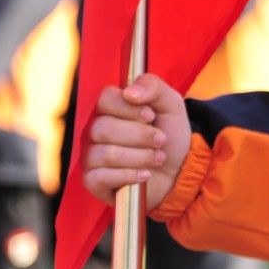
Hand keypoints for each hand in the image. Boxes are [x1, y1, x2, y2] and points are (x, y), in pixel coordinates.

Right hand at [82, 73, 189, 211]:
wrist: (178, 170)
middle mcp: (94, 131)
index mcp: (110, 109)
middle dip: (140, 135)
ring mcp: (90, 156)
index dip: (128, 108)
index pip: (104, 99)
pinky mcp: (93, 182)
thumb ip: (153, 87)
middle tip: (161, 140)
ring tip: (158, 158)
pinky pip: (101, 177)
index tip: (151, 116)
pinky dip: (130, 175)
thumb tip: (130, 92)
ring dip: (140, 157)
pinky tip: (145, 174)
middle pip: (104, 128)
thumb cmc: (169, 133)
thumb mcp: (171, 104)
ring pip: (107, 154)